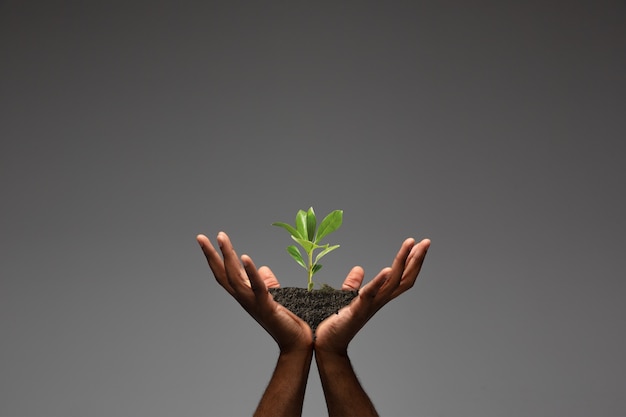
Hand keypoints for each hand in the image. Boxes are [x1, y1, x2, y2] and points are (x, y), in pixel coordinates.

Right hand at [197, 232, 312, 352]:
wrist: (296, 343)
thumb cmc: (286, 321)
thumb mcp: (275, 295)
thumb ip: (267, 282)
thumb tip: (262, 269)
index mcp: (246, 294)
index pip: (226, 274)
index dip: (215, 258)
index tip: (207, 240)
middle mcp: (245, 298)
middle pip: (223, 274)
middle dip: (212, 255)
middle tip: (200, 237)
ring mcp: (254, 303)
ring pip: (235, 277)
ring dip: (227, 256)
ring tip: (221, 238)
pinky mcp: (267, 306)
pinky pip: (257, 286)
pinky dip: (250, 271)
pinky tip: (245, 257)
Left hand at [315, 237, 430, 353]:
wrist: (328, 344)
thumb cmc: (337, 322)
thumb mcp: (346, 297)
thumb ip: (354, 284)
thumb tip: (359, 269)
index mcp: (378, 297)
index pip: (401, 277)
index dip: (412, 262)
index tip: (420, 245)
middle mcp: (379, 301)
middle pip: (404, 278)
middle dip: (416, 259)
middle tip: (426, 242)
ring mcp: (370, 305)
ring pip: (392, 282)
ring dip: (402, 262)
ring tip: (410, 245)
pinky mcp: (356, 310)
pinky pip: (370, 294)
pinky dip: (379, 282)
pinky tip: (387, 269)